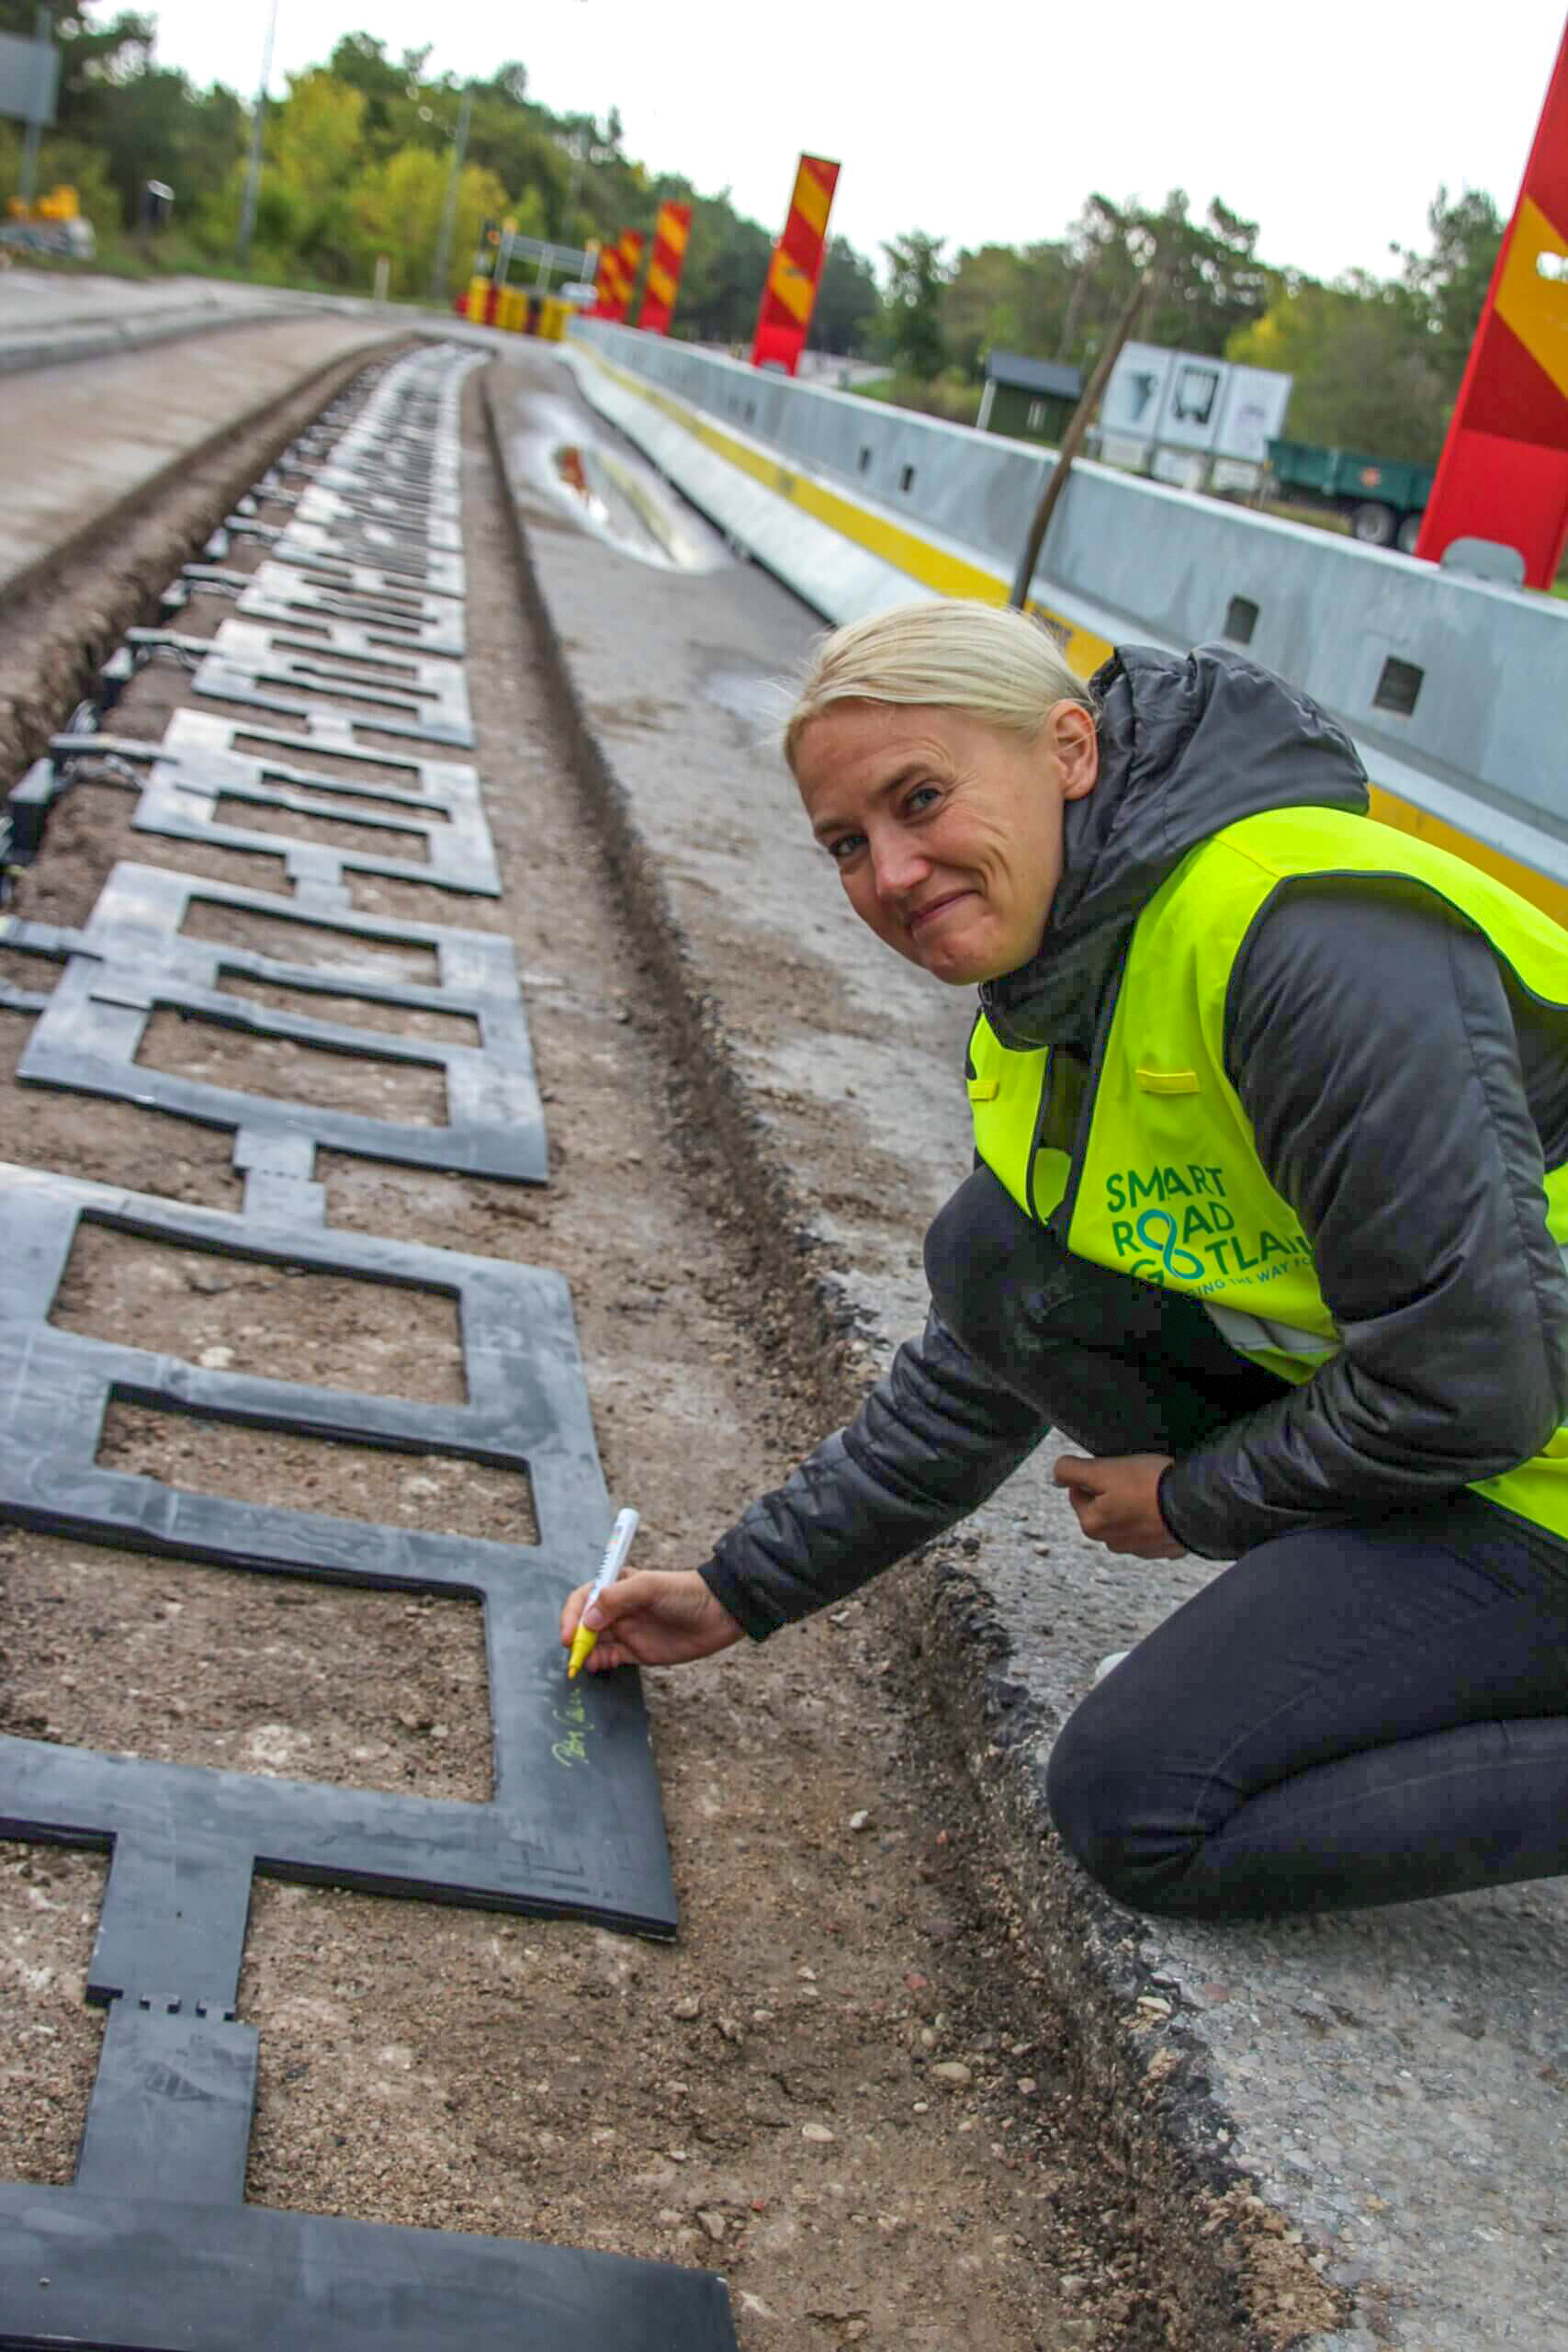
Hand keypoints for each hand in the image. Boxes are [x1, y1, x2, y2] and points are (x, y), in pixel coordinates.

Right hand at [559, 1567, 744, 1671]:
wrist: (720, 1613)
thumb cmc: (685, 1592)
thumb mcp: (650, 1587)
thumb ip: (617, 1598)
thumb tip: (588, 1619)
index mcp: (618, 1586)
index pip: (584, 1598)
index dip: (572, 1615)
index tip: (570, 1633)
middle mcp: (618, 1609)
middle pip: (585, 1624)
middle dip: (575, 1637)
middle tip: (573, 1652)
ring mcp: (627, 1631)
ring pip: (594, 1643)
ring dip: (584, 1652)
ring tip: (584, 1662)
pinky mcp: (638, 1652)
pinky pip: (610, 1658)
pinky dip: (598, 1662)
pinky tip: (596, 1665)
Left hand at [1052, 1453, 1186, 1559]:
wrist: (1198, 1505)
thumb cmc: (1149, 1486)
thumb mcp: (1104, 1470)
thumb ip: (1071, 1470)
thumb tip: (1056, 1473)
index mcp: (1092, 1525)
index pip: (1079, 1492)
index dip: (1094, 1474)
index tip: (1114, 1468)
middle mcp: (1114, 1543)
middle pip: (1104, 1507)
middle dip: (1115, 1491)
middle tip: (1135, 1477)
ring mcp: (1142, 1549)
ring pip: (1129, 1518)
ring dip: (1136, 1504)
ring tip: (1154, 1489)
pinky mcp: (1167, 1548)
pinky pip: (1156, 1527)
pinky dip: (1159, 1515)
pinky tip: (1168, 1503)